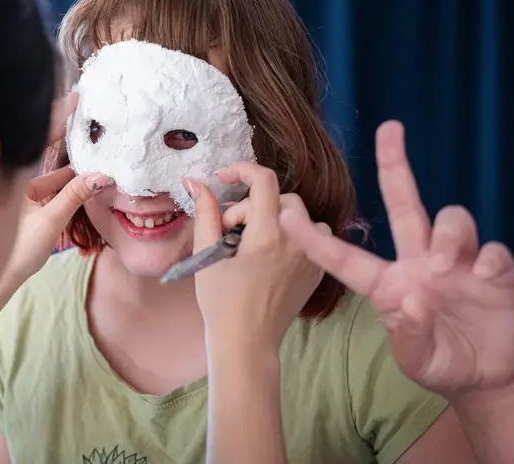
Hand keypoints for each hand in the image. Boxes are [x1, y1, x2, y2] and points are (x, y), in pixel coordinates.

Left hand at [0, 93, 110, 303]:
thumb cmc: (12, 254)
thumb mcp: (50, 222)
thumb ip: (75, 196)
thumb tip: (101, 175)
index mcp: (12, 177)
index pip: (38, 138)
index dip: (58, 117)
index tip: (77, 100)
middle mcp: (11, 179)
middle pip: (42, 151)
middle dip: (67, 142)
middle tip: (90, 129)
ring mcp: (15, 191)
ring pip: (45, 171)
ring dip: (68, 170)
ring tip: (94, 163)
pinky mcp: (20, 204)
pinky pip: (43, 185)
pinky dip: (60, 183)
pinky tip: (80, 183)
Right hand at [186, 162, 330, 352]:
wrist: (247, 343)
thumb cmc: (222, 303)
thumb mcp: (207, 255)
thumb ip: (206, 213)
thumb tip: (196, 182)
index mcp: (269, 236)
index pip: (264, 181)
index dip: (241, 170)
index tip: (223, 178)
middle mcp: (298, 241)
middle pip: (280, 197)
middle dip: (251, 205)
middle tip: (229, 231)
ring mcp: (311, 256)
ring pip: (299, 214)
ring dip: (274, 217)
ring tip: (251, 242)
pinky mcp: (317, 269)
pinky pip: (310, 235)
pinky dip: (289, 234)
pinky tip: (267, 254)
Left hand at [279, 121, 513, 398]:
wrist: (486, 376)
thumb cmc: (438, 360)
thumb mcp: (416, 358)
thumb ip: (410, 335)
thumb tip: (412, 300)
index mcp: (388, 284)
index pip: (346, 257)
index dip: (315, 240)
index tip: (288, 215)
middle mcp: (420, 261)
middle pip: (405, 203)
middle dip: (395, 163)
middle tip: (390, 129)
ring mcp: (458, 262)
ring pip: (450, 219)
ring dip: (447, 235)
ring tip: (442, 266)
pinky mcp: (495, 272)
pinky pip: (493, 251)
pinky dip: (490, 259)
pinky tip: (486, 277)